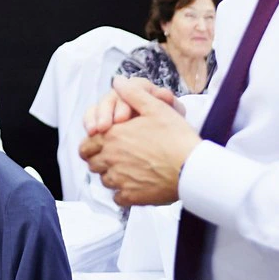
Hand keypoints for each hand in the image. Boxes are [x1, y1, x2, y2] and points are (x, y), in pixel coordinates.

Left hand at [80, 77, 200, 207]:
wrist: (192, 167)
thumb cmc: (176, 137)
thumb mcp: (155, 107)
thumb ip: (133, 93)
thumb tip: (117, 82)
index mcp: (113, 136)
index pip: (86, 145)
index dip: (91, 145)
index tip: (99, 146)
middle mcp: (111, 158)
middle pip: (92, 164)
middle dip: (99, 160)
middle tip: (113, 158)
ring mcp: (120, 179)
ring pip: (104, 180)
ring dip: (111, 176)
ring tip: (126, 170)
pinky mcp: (132, 196)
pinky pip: (118, 198)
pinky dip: (123, 193)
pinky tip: (134, 185)